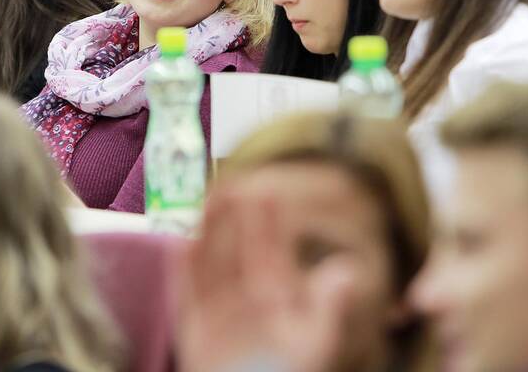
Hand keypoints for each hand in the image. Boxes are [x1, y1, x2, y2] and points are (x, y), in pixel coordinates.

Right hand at [177, 188, 354, 371]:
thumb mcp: (312, 345)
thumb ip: (326, 308)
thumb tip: (348, 268)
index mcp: (277, 301)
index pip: (271, 252)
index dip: (269, 221)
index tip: (266, 188)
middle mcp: (247, 303)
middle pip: (238, 250)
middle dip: (236, 217)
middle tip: (232, 181)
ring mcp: (219, 316)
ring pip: (211, 264)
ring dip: (207, 233)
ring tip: (205, 201)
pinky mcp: (195, 333)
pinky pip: (187, 295)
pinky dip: (182, 271)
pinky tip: (179, 244)